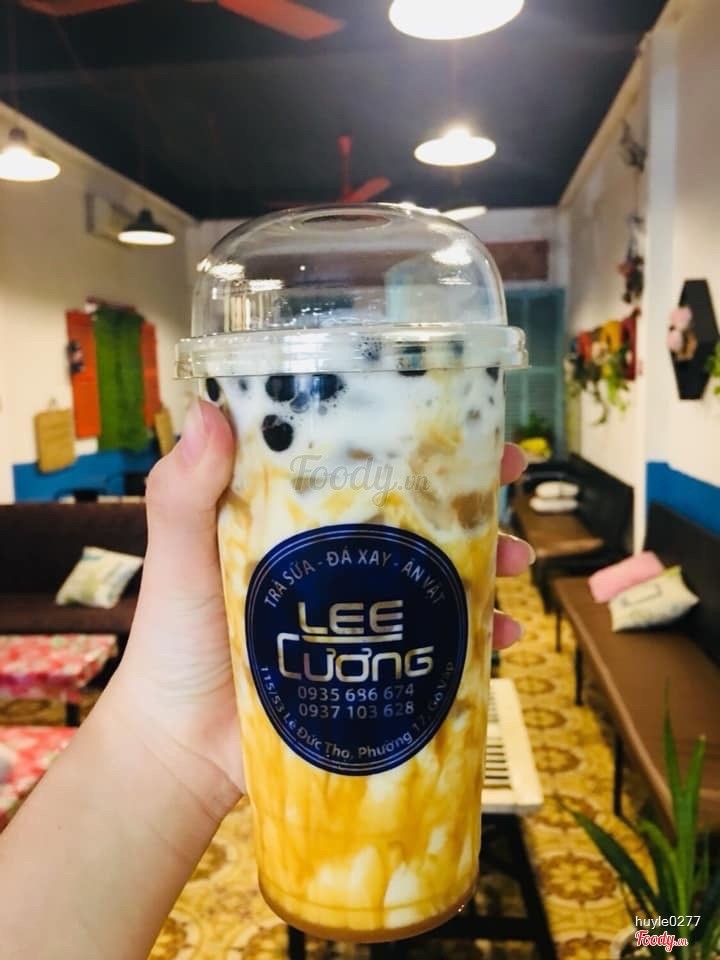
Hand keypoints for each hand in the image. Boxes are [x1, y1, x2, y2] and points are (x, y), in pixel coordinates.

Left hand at [111, 400, 532, 805]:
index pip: (361, 460)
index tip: (461, 418)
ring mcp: (362, 612)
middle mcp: (337, 556)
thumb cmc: (174, 643)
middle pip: (416, 513)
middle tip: (511, 488)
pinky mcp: (377, 664)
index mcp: (294, 515)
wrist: (183, 748)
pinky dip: (483, 639)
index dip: (410, 436)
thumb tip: (208, 412)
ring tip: (517, 565)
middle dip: (472, 497)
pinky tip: (508, 638)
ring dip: (489, 562)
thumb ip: (184, 493)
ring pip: (440, 573)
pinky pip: (442, 645)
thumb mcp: (181, 557)